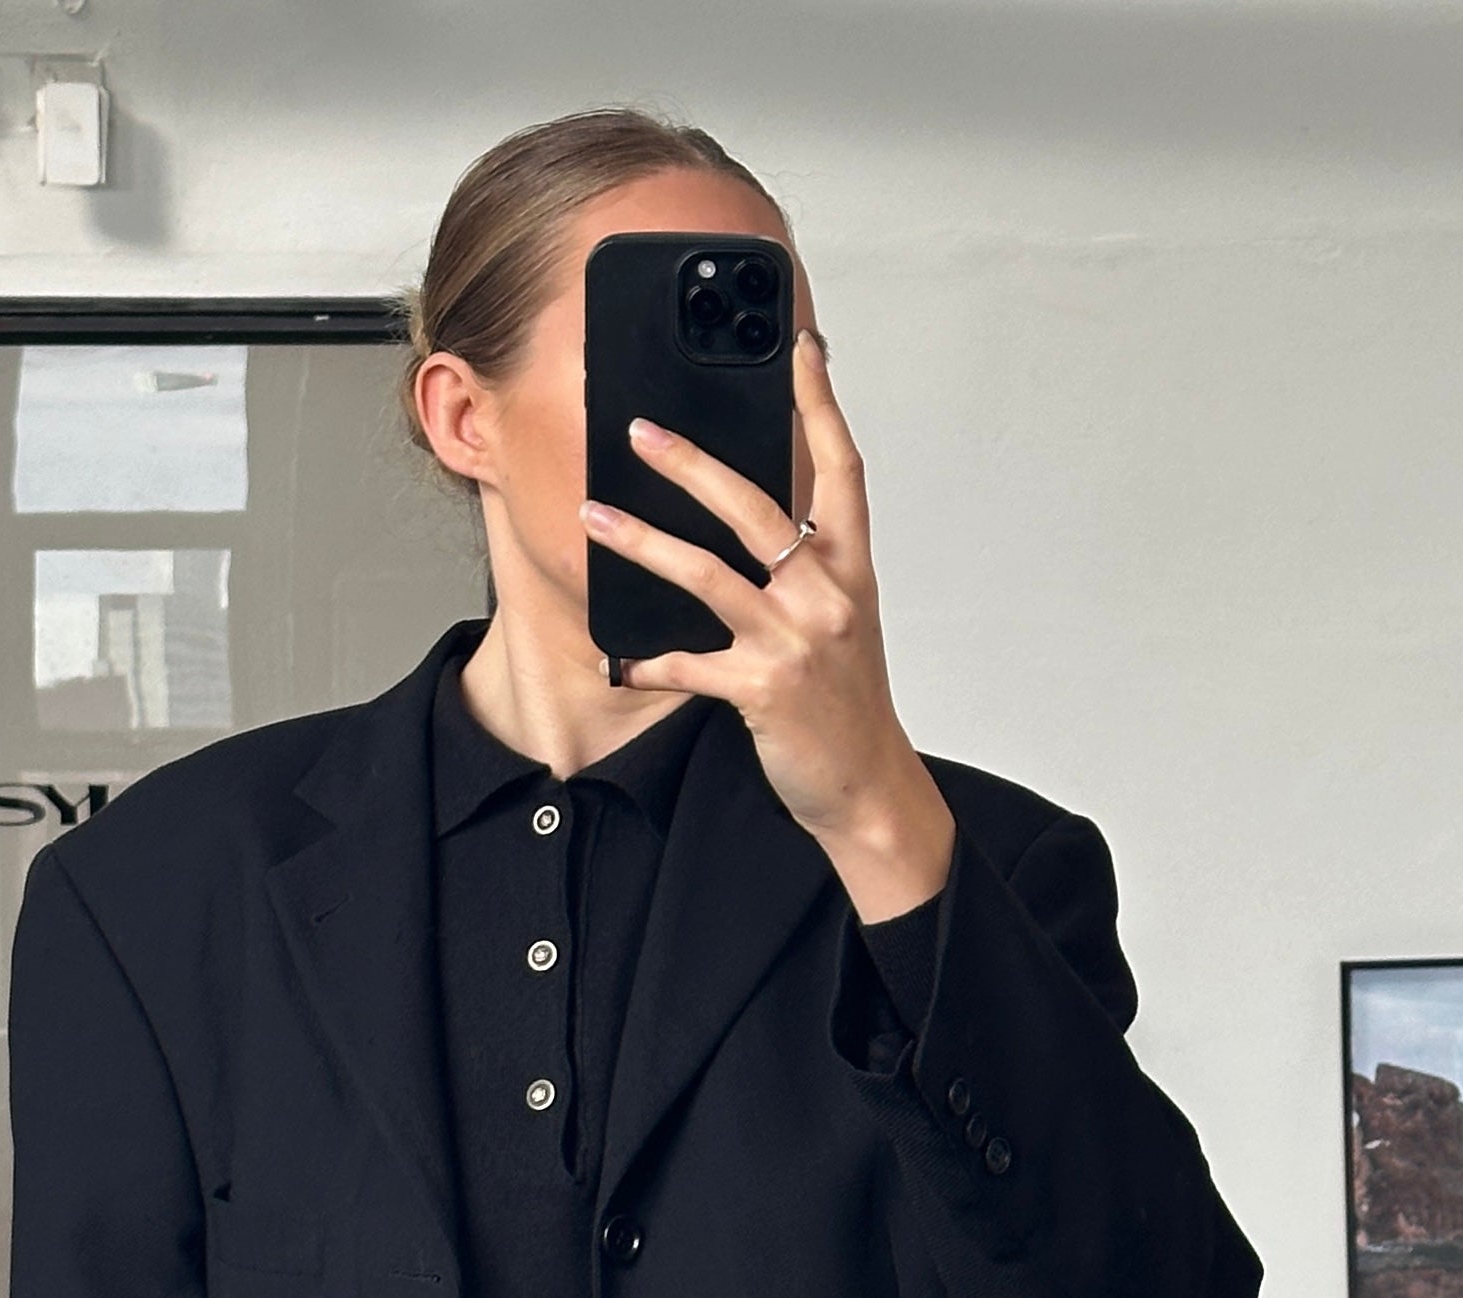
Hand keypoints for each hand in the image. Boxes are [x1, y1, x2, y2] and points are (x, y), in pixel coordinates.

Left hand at [578, 331, 954, 923]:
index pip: (842, 468)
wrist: (868, 784)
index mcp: (851, 569)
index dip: (821, 404)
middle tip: (641, 430)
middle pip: (755, 508)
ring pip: (707, 574)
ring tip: (595, 515)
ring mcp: (795, 641)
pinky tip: (620, 659)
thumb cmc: (849, 703)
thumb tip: (753, 523)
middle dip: (691, 463)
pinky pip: (689, 664)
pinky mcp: (762, 689)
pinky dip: (649, 661)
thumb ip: (806, 569)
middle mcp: (827, 595)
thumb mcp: (841, 622)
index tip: (800, 348)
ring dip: (642, 541)